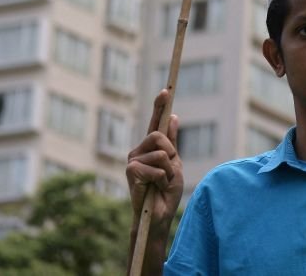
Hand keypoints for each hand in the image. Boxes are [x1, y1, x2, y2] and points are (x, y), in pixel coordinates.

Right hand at [126, 90, 182, 227]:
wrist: (158, 216)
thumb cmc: (166, 193)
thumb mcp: (174, 164)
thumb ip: (171, 142)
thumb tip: (173, 116)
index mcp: (150, 148)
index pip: (155, 123)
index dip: (159, 106)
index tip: (165, 90)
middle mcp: (138, 151)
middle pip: (158, 135)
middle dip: (171, 153)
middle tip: (168, 171)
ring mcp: (132, 160)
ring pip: (160, 153)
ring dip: (168, 171)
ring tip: (161, 183)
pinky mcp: (131, 171)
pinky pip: (156, 168)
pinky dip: (162, 180)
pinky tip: (155, 189)